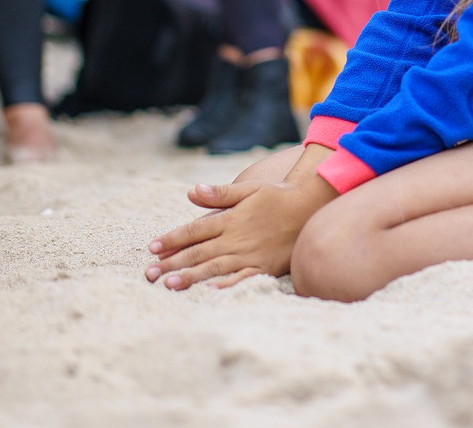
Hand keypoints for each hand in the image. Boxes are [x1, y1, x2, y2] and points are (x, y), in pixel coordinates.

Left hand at [145, 173, 335, 290]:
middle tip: (149, 274)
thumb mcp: (250, 189)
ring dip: (191, 277)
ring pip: (214, 267)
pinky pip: (241, 279)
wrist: (311, 207)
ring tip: (170, 285)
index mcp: (231, 219)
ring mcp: (250, 254)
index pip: (194, 230)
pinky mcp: (263, 267)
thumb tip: (193, 191)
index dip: (172, 239)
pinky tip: (210, 294)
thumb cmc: (279, 196)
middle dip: (172, 263)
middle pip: (199, 252)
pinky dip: (225, 287)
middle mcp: (236, 238)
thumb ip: (221, 194)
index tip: (152, 249)